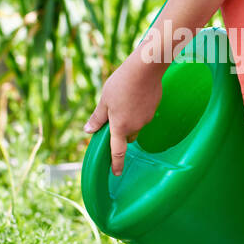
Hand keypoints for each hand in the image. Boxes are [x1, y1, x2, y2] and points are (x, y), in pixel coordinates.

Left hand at [82, 50, 164, 176]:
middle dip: (121, 131)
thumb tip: (88, 131)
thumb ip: (97, 118)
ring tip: (125, 97)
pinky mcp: (154, 109)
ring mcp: (146, 119)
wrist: (145, 69)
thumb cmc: (121, 84)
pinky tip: (136, 94)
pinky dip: (139, 108)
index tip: (116, 173)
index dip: (116, 165)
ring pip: (136, 124)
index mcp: (120, 127)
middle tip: (114, 113)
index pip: (117, 152)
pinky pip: (144, 114)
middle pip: (127, 136)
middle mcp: (135, 126)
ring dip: (130, 117)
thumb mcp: (104, 101)